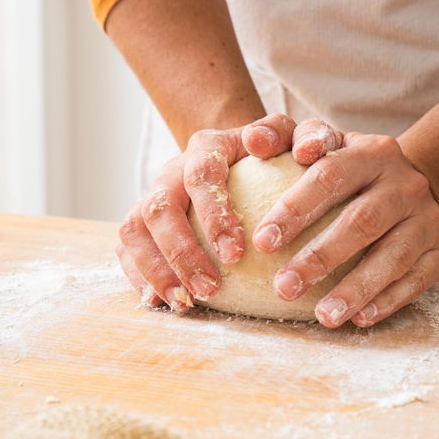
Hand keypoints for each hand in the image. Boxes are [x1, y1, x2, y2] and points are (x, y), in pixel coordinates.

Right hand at [116, 114, 344, 311]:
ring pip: (134, 229)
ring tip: (185, 303)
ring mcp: (152, 195)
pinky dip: (139, 276)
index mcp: (208, 146)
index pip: (201, 176)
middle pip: (159, 207)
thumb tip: (307, 150)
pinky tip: (162, 304)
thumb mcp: (298, 140)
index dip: (214, 215)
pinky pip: (127, 248)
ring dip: (156, 269)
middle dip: (181, 252)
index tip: (236, 254)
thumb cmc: (277, 154)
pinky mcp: (143, 222)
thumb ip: (311, 135)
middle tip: (210, 288)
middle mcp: (172, 169)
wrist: (242, 158)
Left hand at [252, 121, 438, 328]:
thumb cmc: (346, 167)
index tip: (263, 243)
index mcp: (372, 152)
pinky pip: (419, 279)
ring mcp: (428, 217)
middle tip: (285, 288)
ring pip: (395, 255)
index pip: (330, 176)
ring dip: (357, 289)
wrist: (409, 184)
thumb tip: (254, 140)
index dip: (296, 209)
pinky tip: (360, 318)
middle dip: (322, 257)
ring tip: (324, 315)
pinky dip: (390, 300)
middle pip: (363, 221)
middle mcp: (405, 184)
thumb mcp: (319, 141)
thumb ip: (284, 136)